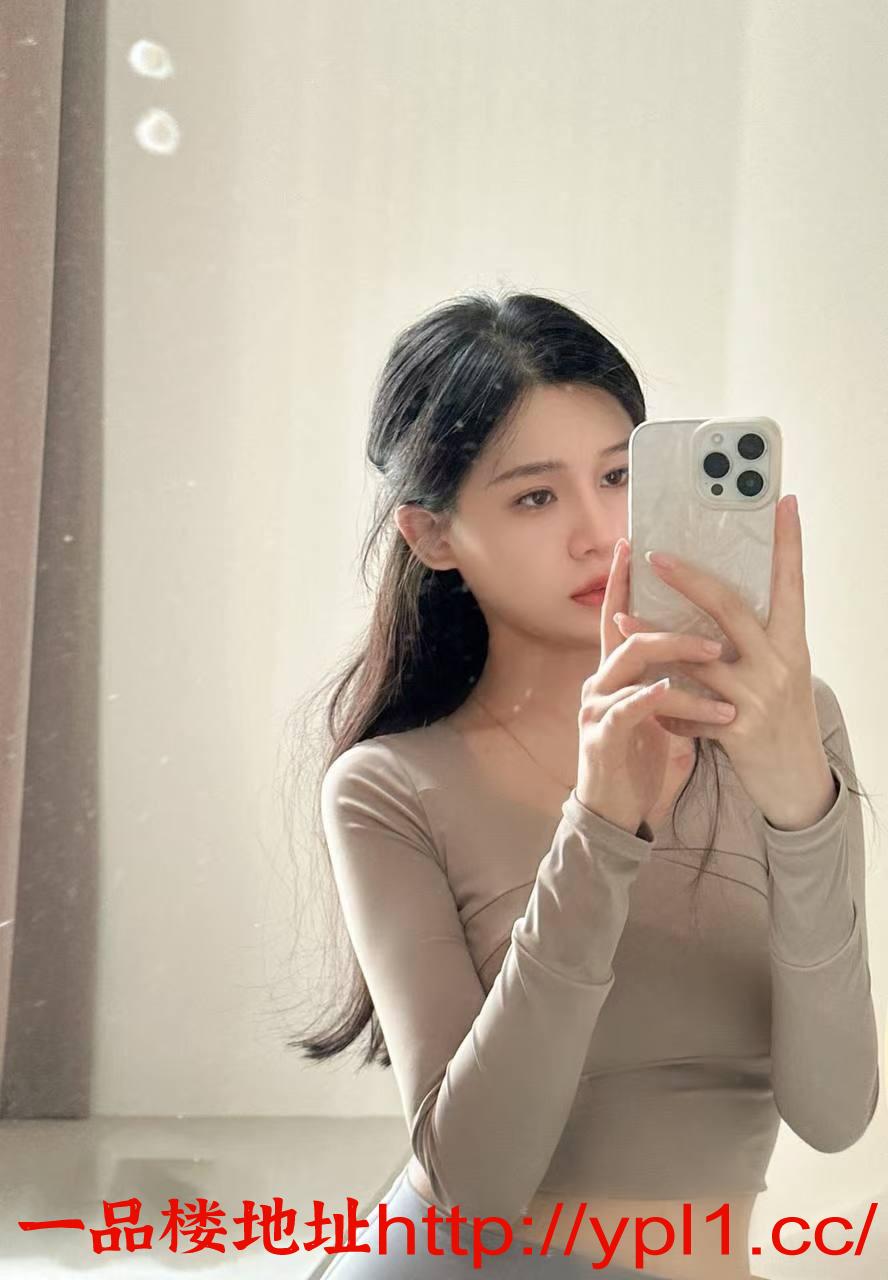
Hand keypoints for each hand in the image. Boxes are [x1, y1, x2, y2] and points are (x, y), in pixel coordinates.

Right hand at [576, 539, 736, 834]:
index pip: (618, 615)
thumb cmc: (638, 757)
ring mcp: (597, 708)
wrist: (613, 810)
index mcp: (615, 672)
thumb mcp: (657, 710)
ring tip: (716, 662)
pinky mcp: (602, 737)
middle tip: (716, 632)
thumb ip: (669, 676)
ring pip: (636, 668)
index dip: (622, 578)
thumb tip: (710, 642)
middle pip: (629, 633)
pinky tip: (672, 693)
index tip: (633, 542)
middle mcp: (600, 682)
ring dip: (678, 661)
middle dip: (673, 624)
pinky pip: (628, 710)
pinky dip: (654, 699)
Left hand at [613, 495, 836, 829]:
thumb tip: (720, 600)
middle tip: (655, 554)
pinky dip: (663, 701)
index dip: (789, 543)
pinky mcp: (736, 728)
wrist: (797, 783)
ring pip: (695, 656)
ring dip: (653, 636)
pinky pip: (687, 707)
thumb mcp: (783, 671)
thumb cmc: (783, 719)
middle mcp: (779, 663)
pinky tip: (643, 697)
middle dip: (690, 579)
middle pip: (730, 608)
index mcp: (793, 643)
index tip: (783, 501)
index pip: (792, 582)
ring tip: (620, 618)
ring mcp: (757, 695)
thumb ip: (757, 639)